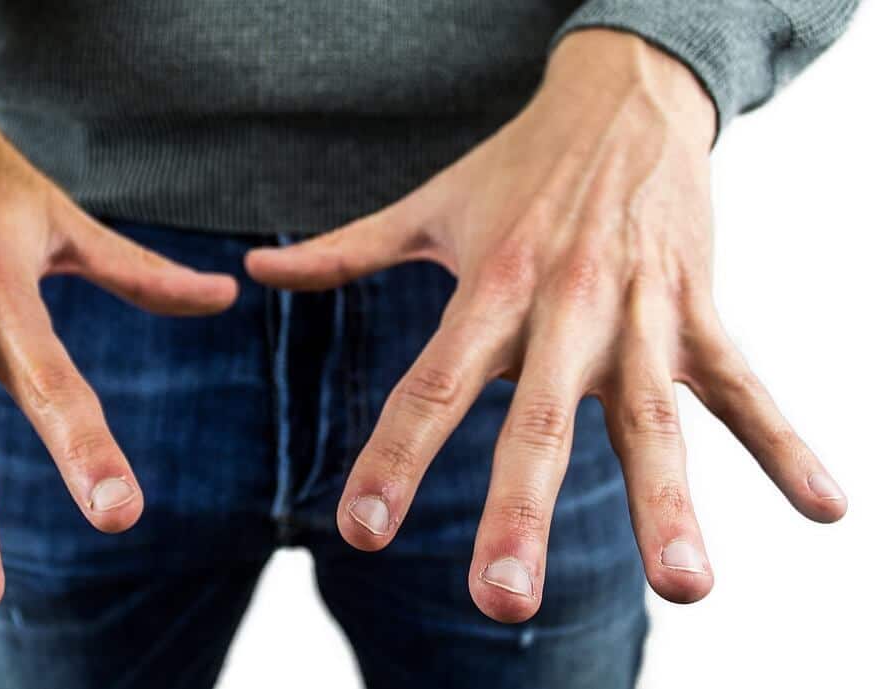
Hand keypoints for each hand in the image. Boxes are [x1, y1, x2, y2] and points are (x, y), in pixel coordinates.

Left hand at [246, 30, 845, 622]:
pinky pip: (745, 384)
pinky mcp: (701, 307)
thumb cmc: (517, 168)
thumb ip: (344, 251)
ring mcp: (640, 311)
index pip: (431, 386)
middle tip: (503, 601)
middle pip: (538, 420)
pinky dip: (786, 443)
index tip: (363, 534)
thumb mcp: (429, 205)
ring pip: (652, 415)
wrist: (625, 95)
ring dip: (669, 500)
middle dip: (521, 512)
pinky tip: (826, 506)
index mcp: (489, 290)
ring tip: (685, 587)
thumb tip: (257, 272)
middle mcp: (562, 307)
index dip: (394, 457)